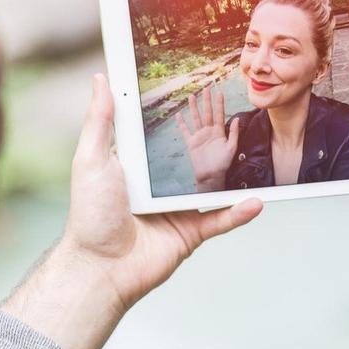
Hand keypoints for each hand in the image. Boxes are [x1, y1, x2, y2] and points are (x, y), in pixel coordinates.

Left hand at [2, 74, 261, 348]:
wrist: (101, 268)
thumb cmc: (90, 215)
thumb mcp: (91, 160)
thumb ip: (101, 122)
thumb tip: (102, 79)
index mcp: (138, 166)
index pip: (161, 135)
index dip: (175, 113)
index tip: (195, 87)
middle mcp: (160, 185)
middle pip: (194, 159)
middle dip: (215, 140)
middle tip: (237, 112)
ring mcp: (177, 209)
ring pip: (214, 187)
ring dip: (235, 174)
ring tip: (258, 154)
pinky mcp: (190, 233)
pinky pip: (220, 219)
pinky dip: (239, 212)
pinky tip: (258, 200)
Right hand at [176, 87, 239, 191]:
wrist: (211, 176)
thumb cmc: (223, 164)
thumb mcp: (232, 148)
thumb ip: (234, 133)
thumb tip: (237, 119)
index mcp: (220, 132)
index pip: (220, 114)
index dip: (219, 103)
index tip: (219, 92)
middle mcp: (209, 132)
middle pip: (207, 113)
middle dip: (207, 101)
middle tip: (206, 88)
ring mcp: (199, 136)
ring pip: (196, 119)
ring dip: (194, 108)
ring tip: (192, 96)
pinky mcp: (191, 143)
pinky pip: (185, 131)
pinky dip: (181, 123)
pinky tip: (179, 115)